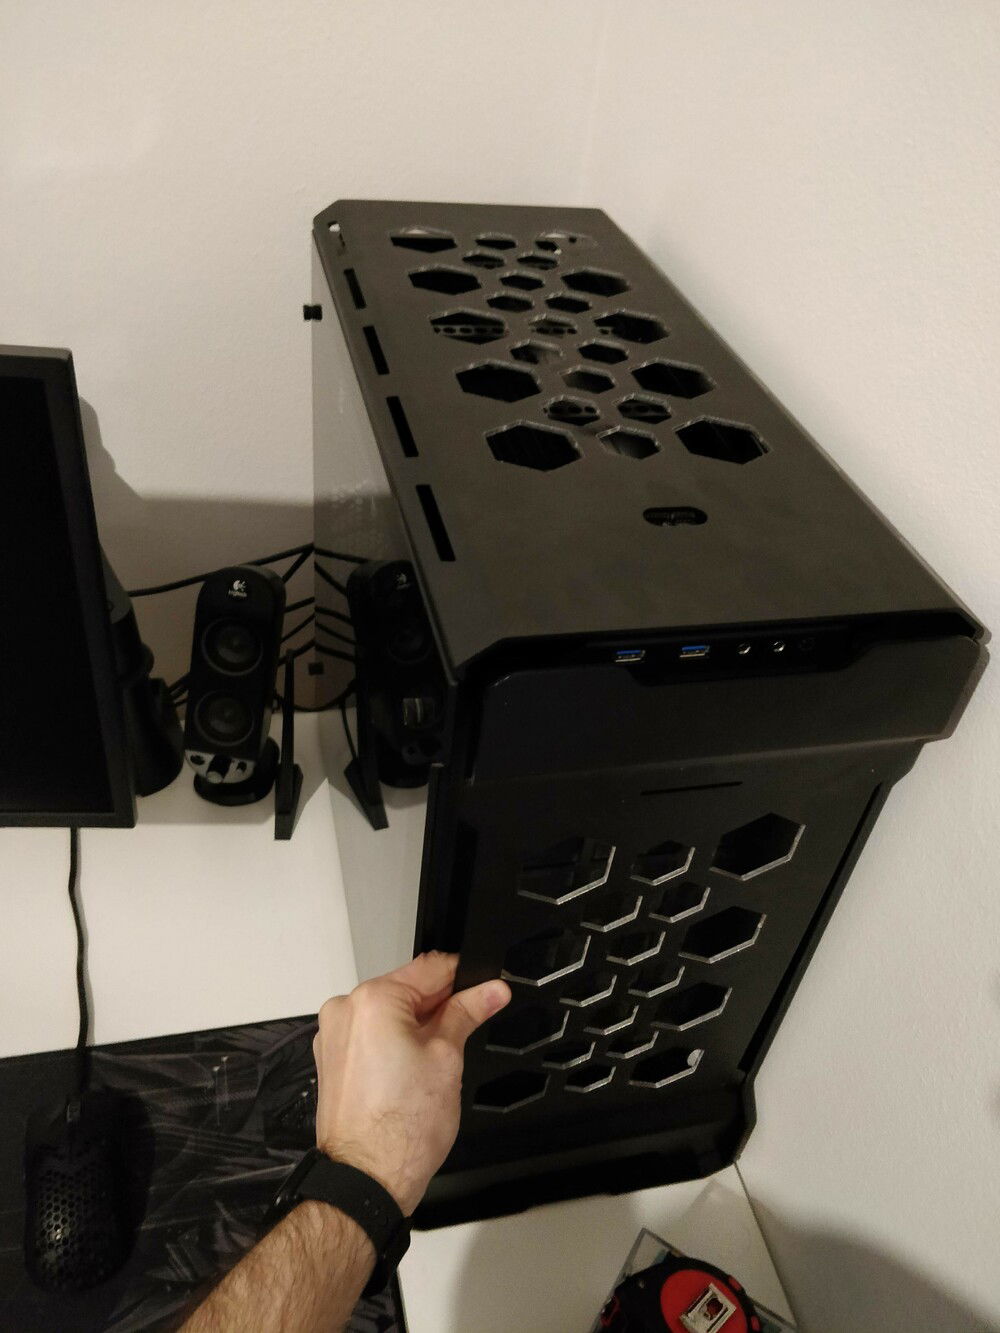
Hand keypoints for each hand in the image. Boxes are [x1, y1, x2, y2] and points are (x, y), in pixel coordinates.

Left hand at [312, 952, 510, 1215]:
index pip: (430, 968)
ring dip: (417, 1026)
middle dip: (439, 1006)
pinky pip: (370, 1036)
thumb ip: (467, 1014)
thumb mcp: (448, 1059)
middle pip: (407, 990)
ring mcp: (333, 1036)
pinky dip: (394, 1044)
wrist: (366, 1180)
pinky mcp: (332, 1060)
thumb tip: (490, 991)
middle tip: (468, 1029)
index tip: (485, 989)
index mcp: (373, 1000)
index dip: (465, 978)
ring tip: (438, 1060)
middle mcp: (345, 1011)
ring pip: (389, 1014)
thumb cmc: (400, 1130)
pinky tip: (412, 1073)